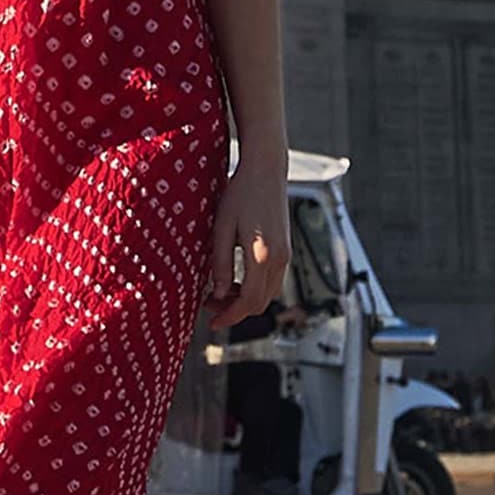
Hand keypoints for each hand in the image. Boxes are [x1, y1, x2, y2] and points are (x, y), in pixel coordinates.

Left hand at [202, 156, 289, 328]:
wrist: (266, 170)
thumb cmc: (240, 194)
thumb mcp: (221, 228)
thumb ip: (221, 264)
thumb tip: (219, 294)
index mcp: (262, 255)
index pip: (249, 301)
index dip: (230, 317)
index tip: (212, 324)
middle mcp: (279, 259)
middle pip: (260, 303)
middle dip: (235, 311)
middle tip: (209, 306)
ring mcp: (286, 255)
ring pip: (267, 294)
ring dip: (244, 300)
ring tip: (218, 293)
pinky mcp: (285, 250)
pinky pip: (271, 281)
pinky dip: (253, 288)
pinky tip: (234, 281)